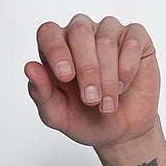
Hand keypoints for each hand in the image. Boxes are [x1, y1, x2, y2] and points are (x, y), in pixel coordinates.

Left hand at [24, 15, 159, 150]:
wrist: (119, 133)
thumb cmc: (84, 119)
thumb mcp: (57, 114)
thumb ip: (41, 92)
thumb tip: (29, 67)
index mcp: (56, 49)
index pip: (48, 32)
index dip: (56, 51)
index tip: (66, 77)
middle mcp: (81, 34)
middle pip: (79, 32)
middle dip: (87, 69)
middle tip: (90, 99)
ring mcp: (108, 32)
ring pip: (106, 39)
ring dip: (107, 76)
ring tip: (107, 104)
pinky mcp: (136, 37)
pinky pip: (132, 41)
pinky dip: (127, 67)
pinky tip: (122, 86)